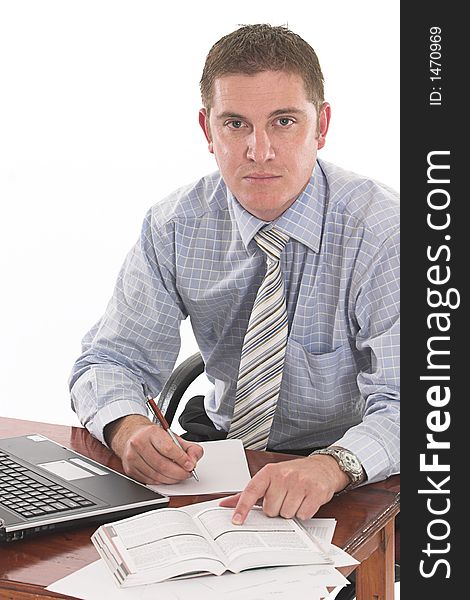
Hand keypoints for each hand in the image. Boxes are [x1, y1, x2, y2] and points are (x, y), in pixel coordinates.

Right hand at [105, 415, 202, 483]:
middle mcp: (139, 444)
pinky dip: (161, 482)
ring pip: (155, 475)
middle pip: (162, 465)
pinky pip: (149, 481)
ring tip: (179, 476)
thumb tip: (193, 461)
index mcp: (151, 432)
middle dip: (178, 473)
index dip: (181, 459)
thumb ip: (189, 447)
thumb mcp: (174, 437)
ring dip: (171, 479)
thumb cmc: (154, 437)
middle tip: (187, 473)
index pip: (168, 448)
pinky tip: (167, 477)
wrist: (133, 435)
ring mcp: (132, 457)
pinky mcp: (130, 469)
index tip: (190, 465)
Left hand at [219, 454, 349, 523]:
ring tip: (296, 499)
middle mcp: (284, 475)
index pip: (252, 491)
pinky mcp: (315, 492)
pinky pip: (303, 515)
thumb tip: (226, 504)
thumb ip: (249, 492)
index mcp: (269, 471)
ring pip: (287, 514)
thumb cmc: (293, 474)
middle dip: (277, 509)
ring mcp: (300, 483)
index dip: (243, 507)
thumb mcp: (271, 478)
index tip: (236, 521)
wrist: (322, 467)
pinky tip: (305, 501)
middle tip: (284, 498)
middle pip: (271, 510)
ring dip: (291, 512)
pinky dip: (304, 513)